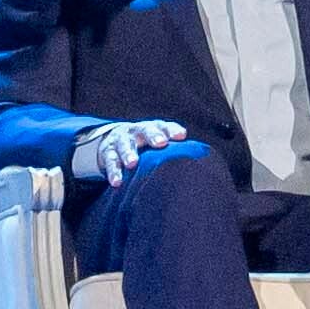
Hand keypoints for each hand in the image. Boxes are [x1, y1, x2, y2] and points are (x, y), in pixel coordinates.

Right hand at [67, 118, 189, 190]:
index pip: (164, 126)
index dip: (172, 130)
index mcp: (152, 128)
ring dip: (129, 153)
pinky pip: (110, 162)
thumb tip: (201, 164)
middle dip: (153, 136)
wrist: (114, 140)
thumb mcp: (156, 144)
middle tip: (160, 143)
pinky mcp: (108, 152)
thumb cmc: (144, 146)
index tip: (181, 136)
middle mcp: (137, 131)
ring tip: (132, 163)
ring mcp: (121, 140)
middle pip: (145, 130)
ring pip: (125, 145)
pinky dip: (113, 172)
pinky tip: (117, 183)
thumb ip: (174, 152)